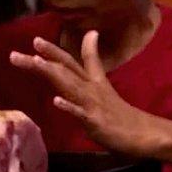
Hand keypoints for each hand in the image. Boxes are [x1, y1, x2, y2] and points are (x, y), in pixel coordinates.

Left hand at [10, 31, 157, 157]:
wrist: (143, 134)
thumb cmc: (119, 113)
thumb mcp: (102, 87)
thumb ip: (92, 64)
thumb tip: (90, 37)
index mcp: (92, 81)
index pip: (71, 62)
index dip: (54, 51)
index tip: (36, 40)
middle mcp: (91, 88)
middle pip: (66, 68)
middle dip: (47, 55)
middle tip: (29, 44)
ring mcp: (93, 104)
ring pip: (70, 85)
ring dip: (53, 73)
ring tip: (36, 62)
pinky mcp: (96, 122)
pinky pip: (81, 113)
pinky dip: (69, 106)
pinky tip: (56, 102)